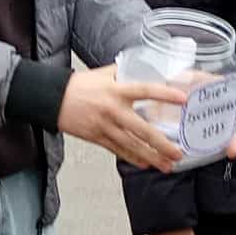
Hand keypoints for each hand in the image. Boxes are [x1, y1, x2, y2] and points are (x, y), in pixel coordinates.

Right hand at [59, 66, 186, 171]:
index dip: (165, 95)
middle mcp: (113, 109)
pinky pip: (119, 151)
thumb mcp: (103, 73)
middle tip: (178, 153)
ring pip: (132, 146)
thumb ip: (124, 73)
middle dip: (162, 144)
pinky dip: (133, 158)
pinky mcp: (97, 137)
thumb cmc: (78, 85)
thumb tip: (144, 69)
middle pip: (142, 130)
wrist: (53, 99)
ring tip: (167, 165)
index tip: (182, 99)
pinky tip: (146, 164)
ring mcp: (105, 126)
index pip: (145, 90)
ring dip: (152, 157)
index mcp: (116, 89)